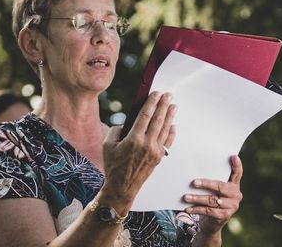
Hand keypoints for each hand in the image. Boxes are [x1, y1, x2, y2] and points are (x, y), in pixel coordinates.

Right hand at [101, 91, 176, 210]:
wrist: (122, 188)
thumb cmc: (113, 166)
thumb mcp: (107, 145)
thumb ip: (117, 129)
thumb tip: (128, 122)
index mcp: (133, 139)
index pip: (145, 115)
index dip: (152, 103)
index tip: (156, 94)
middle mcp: (147, 144)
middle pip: (158, 120)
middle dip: (163, 105)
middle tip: (168, 95)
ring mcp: (155, 152)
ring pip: (165, 129)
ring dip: (170, 116)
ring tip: (173, 106)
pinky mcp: (159, 158)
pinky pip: (168, 142)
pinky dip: (171, 133)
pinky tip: (173, 125)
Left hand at [183, 155, 243, 236]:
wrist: (214, 222)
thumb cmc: (213, 199)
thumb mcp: (215, 189)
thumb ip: (213, 179)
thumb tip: (196, 169)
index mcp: (234, 184)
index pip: (237, 173)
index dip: (237, 165)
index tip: (233, 156)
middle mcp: (236, 194)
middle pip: (220, 187)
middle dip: (206, 184)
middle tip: (193, 182)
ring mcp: (232, 206)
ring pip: (212, 200)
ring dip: (197, 198)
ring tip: (186, 197)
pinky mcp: (225, 215)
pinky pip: (209, 211)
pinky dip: (197, 209)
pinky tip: (188, 208)